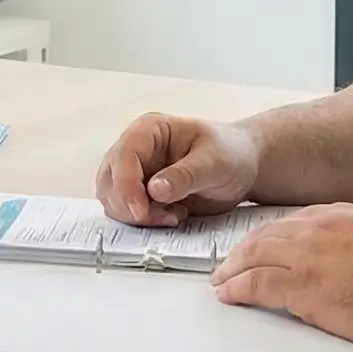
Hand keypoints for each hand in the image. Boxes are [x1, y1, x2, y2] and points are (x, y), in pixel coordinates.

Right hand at [96, 112, 260, 226]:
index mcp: (149, 130)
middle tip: (165, 217)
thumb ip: (185, 175)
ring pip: (112, 199)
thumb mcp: (215, 162)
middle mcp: (135, 149)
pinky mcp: (139, 193)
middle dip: (130, 205)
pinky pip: (126, 212)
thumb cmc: (231, 153)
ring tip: (175, 215)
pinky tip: (173, 216)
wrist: (242, 166)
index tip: (141, 211)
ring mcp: (134, 172)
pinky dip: (144, 221)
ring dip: (137, 216)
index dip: (126, 185)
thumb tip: (154, 190)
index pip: (123, 155)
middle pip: (110, 180)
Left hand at [213, 204, 352, 351]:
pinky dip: (237, 289)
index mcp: (344, 216)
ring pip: (254, 256)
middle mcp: (320, 229)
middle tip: (231, 262)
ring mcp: (307, 256)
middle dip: (245, 249)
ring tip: (222, 280)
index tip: (261, 245)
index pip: (294, 221)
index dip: (271, 236)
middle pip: (267, 234)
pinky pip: (255, 285)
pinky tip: (229, 295)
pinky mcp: (301, 287)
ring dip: (234, 269)